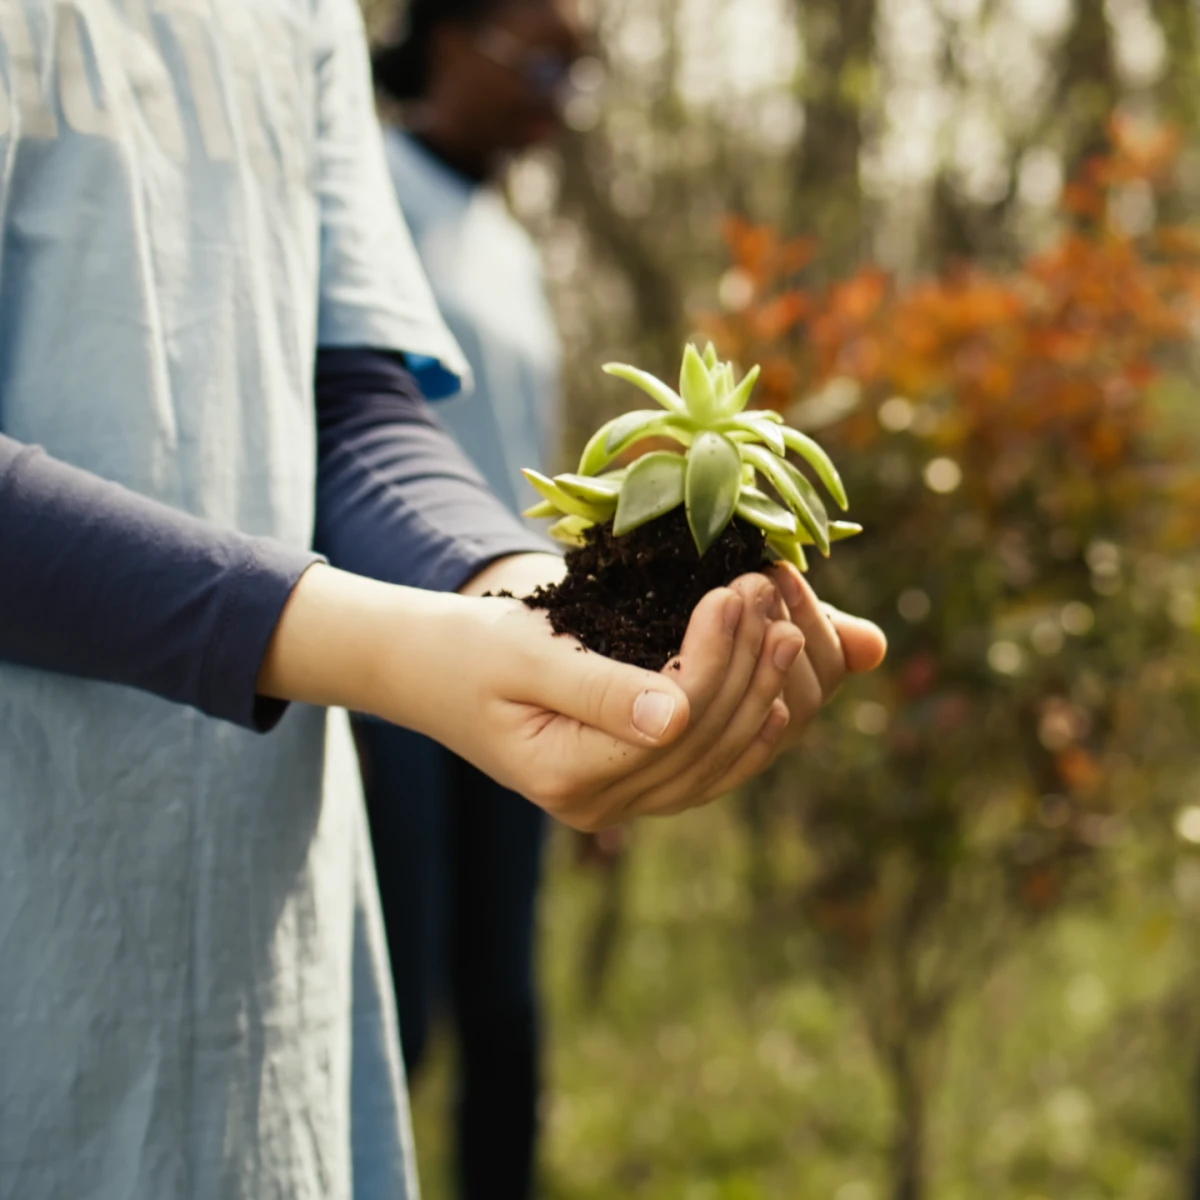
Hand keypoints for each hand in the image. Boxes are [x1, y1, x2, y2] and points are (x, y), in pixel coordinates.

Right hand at [258, 556, 885, 832]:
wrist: (426, 671)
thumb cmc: (467, 649)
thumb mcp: (524, 655)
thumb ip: (598, 688)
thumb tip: (676, 716)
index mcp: (568, 774)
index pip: (674, 720)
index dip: (717, 655)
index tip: (738, 589)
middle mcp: (597, 805)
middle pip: (702, 741)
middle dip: (746, 664)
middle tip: (770, 593)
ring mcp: (614, 800)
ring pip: (711, 760)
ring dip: (755, 693)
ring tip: (785, 628)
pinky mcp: (624, 781)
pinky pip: (699, 771)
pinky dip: (742, 737)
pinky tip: (776, 701)